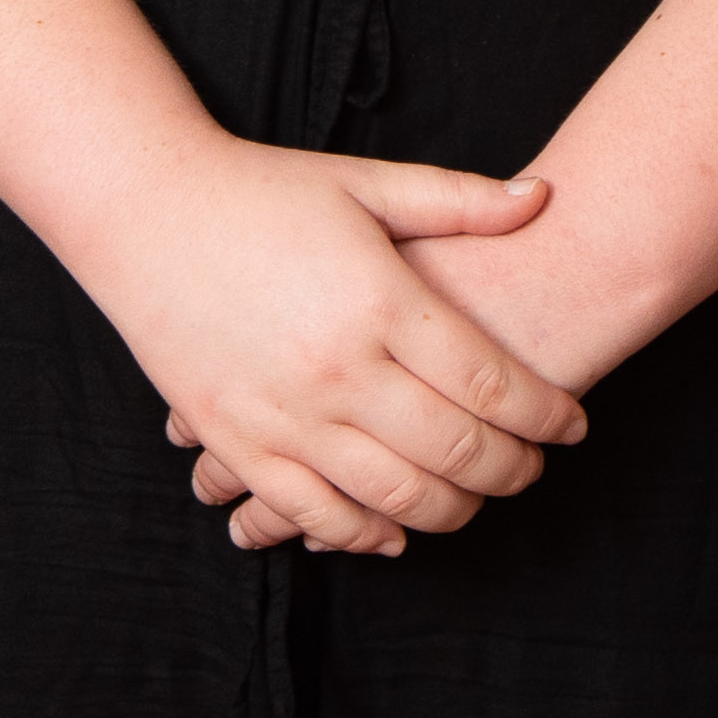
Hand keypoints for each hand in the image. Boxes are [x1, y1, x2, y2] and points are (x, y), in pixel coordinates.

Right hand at [63, 143, 585, 556]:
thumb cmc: (261, 190)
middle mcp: (338, 368)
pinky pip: (312, 512)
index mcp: (381, 302)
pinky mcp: (237, 439)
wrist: (145, 209)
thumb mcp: (366, 184)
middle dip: (513, 470)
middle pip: (456, 451)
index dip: (546, 414)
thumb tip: (545, 196)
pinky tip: (394, 531)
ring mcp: (284, 413)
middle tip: (533, 467)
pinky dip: (362, 533)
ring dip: (451, 511)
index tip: (573, 424)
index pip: (493, 384)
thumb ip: (460, 201)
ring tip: (475, 497)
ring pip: (393, 497)